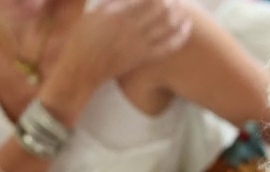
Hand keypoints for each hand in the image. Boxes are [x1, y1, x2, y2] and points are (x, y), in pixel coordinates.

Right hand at [60, 0, 191, 83]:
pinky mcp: (143, 57)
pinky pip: (168, 46)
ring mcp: (139, 43)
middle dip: (171, 1)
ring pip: (167, 26)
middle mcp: (131, 27)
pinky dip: (180, 36)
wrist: (83, 68)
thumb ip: (113, 2)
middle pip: (161, 9)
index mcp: (116, 12)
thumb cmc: (82, 38)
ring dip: (179, 14)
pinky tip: (187, 28)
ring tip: (183, 6)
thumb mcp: (94, 13)